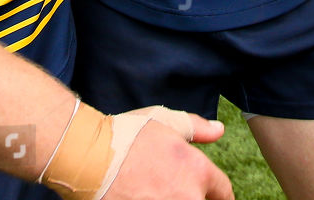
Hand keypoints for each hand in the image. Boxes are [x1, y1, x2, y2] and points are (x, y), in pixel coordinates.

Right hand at [104, 109, 233, 199]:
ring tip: (157, 193)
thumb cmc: (127, 136)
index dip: (218, 195)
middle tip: (173, 190)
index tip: (211, 195)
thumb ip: (197, 127)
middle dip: (195, 198)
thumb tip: (218, 130)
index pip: (224, 193)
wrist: (89, 158)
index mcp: (198, 171)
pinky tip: (143, 198)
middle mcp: (189, 197)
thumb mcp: (165, 120)